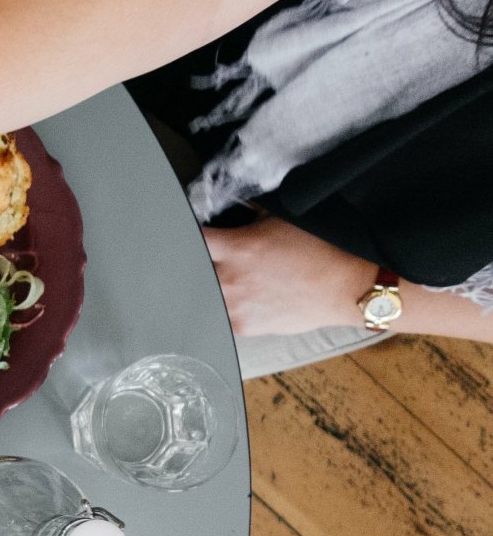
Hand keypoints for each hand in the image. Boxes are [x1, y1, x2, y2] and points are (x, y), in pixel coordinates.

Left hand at [202, 218, 378, 337]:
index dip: (188, 233)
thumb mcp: (284, 219)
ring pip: (205, 296)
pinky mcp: (244, 327)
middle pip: (194, 270)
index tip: (189, 233)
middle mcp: (229, 279)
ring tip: (229, 281)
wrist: (348, 288)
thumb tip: (234, 208)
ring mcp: (234, 306)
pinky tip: (239, 300)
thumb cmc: (322, 250)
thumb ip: (251, 216)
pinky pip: (221, 316)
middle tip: (210, 260)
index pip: (194, 238)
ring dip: (212, 288)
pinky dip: (225, 308)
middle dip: (199, 263)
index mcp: (237, 248)